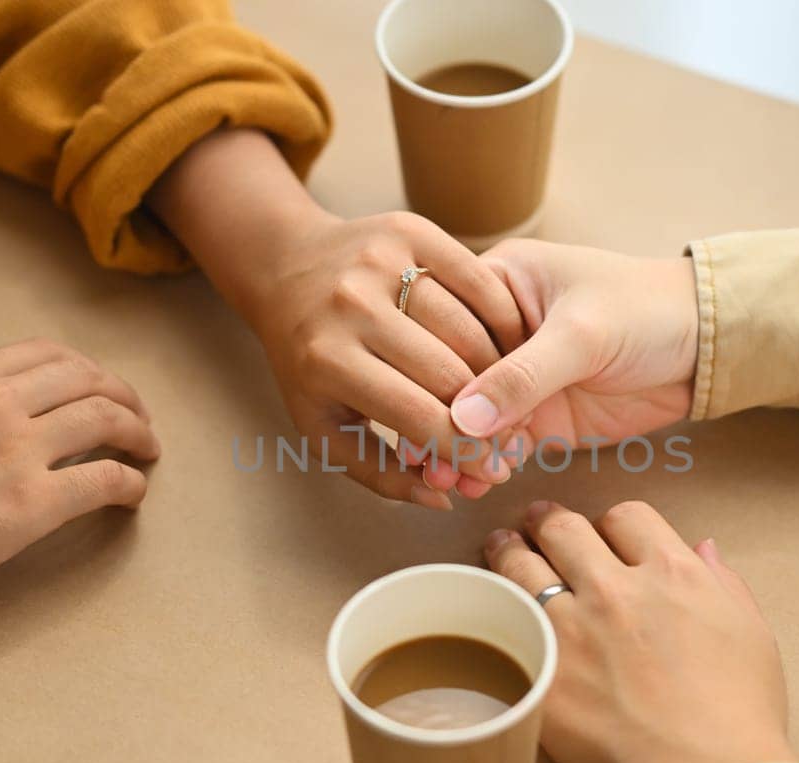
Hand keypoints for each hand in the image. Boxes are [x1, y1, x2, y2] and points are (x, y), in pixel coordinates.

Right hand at [0, 339, 159, 651]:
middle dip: (126, 398)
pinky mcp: (34, 502)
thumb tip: (25, 410)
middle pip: (89, 380)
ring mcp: (18, 450)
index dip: (90, 370)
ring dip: (139, 434)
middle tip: (141, 422)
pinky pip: (106, 479)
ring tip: (148, 452)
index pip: (50, 354)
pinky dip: (131, 482)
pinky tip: (133, 494)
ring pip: (107, 419)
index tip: (106, 389)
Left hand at [148, 129, 524, 508]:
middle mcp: (351, 306)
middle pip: (449, 373)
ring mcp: (381, 262)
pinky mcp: (409, 230)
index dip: (463, 450)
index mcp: (326, 360)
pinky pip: (478, 281)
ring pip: (469, 329)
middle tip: (510, 439)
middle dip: (490, 417)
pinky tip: (508, 346)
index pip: (416, 415)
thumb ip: (381, 472)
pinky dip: (502, 318)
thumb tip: (442, 496)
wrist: (287, 269)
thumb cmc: (310, 362)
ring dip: (501, 371)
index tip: (489, 470)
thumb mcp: (325, 425)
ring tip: (509, 398)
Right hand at [422, 239, 698, 489]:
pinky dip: (484, 464)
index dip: (425, 370)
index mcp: (494, 282)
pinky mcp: (535, 415)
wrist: (705, 347)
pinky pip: (496, 443)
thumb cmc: (648, 310)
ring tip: (452, 478)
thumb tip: (462, 418)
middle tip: (430, 458)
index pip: (438, 324)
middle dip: (436, 419)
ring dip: (457, 449)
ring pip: (466, 417)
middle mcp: (494, 328)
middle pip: (444, 377)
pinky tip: (476, 483)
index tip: (416, 411)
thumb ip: (523, 376)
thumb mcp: (582, 335)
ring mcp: (514, 375)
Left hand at [483, 500, 793, 762]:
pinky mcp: (540, 670)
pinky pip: (506, 621)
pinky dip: (499, 606)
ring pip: (523, 567)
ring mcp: (571, 628)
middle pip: (564, 530)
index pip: (628, 518)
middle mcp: (616, 589)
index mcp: (672, 573)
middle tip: (535, 522)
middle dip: (548, 521)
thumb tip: (702, 550)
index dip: (613, 523)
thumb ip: (725, 584)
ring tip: (500, 547)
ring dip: (509, 551)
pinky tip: (493, 605)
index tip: (604, 533)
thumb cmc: (740, 716)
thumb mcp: (752, 635)